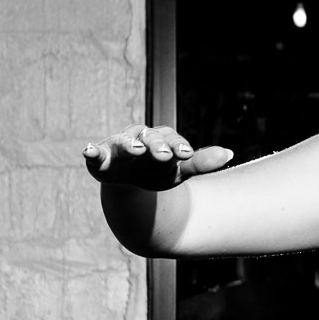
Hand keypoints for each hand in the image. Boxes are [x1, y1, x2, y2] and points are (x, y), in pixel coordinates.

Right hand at [82, 124, 233, 190]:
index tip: (186, 154)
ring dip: (129, 145)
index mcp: (162, 139)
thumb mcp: (180, 170)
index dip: (178, 146)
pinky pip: (95, 152)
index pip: (172, 139)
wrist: (130, 182)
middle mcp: (140, 138)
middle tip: (165, 155)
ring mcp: (119, 146)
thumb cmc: (157, 171)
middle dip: (157, 145)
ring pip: (124, 142)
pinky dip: (91, 150)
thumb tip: (229, 153)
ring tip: (135, 150)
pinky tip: (88, 151)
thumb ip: (201, 163)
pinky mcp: (100, 157)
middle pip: (150, 138)